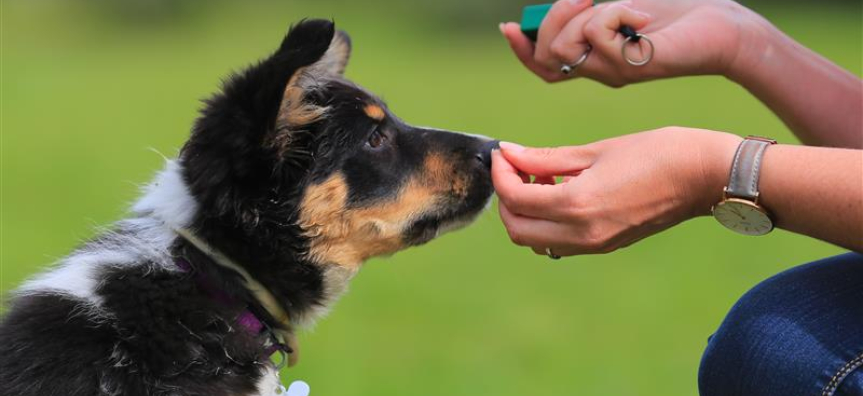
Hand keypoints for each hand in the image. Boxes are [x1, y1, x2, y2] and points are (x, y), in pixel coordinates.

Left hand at [491, 128, 740, 255]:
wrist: (707, 177)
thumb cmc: (658, 152)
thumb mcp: (597, 150)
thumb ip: (547, 157)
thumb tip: (509, 153)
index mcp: (578, 205)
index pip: (515, 199)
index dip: (501, 173)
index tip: (503, 152)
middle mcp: (582, 234)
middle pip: (517, 229)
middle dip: (507, 198)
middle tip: (516, 167)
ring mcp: (595, 245)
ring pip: (535, 240)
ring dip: (525, 212)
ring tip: (541, 177)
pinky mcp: (605, 245)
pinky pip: (558, 242)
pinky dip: (546, 221)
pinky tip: (560, 191)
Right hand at [500, 0, 767, 85]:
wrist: (720, 28)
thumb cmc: (676, 15)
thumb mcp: (621, 9)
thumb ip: (589, 14)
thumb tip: (557, 6)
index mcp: (594, 59)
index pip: (543, 66)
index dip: (521, 50)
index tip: (508, 27)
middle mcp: (599, 71)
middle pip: (546, 55)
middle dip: (552, 19)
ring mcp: (613, 71)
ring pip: (565, 47)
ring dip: (583, 15)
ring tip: (619, 5)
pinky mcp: (629, 65)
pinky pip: (598, 32)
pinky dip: (617, 11)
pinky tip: (643, 17)